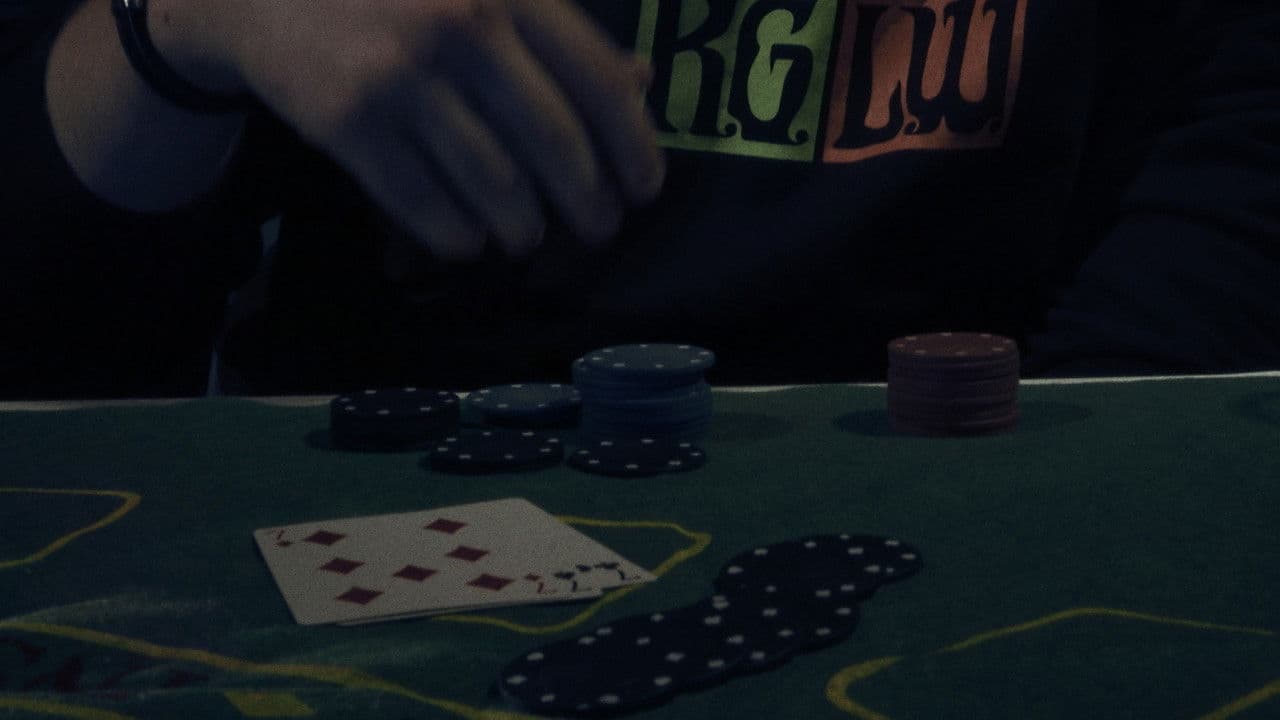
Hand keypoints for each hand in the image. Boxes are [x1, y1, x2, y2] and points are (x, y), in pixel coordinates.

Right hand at [205, 0, 664, 259]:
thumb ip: (558, 35)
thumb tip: (640, 85)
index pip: (597, 81)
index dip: (632, 146)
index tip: (644, 190)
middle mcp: (461, 26)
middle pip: (554, 144)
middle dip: (588, 202)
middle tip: (596, 230)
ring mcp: (402, 75)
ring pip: (495, 185)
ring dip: (523, 227)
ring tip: (526, 236)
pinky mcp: (348, 121)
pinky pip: (425, 205)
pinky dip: (457, 236)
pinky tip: (468, 241)